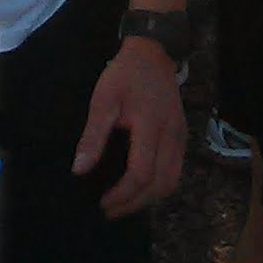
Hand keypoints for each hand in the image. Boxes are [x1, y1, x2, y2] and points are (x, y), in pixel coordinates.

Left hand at [74, 36, 187, 216]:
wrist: (153, 52)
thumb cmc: (124, 75)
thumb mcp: (103, 100)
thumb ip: (93, 136)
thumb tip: (80, 170)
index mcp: (151, 126)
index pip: (141, 173)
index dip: (123, 194)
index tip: (102, 202)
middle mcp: (172, 135)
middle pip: (161, 184)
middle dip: (136, 203)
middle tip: (111, 211)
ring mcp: (181, 136)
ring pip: (172, 181)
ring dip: (149, 198)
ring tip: (124, 204)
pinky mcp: (182, 136)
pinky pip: (175, 170)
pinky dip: (159, 186)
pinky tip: (140, 188)